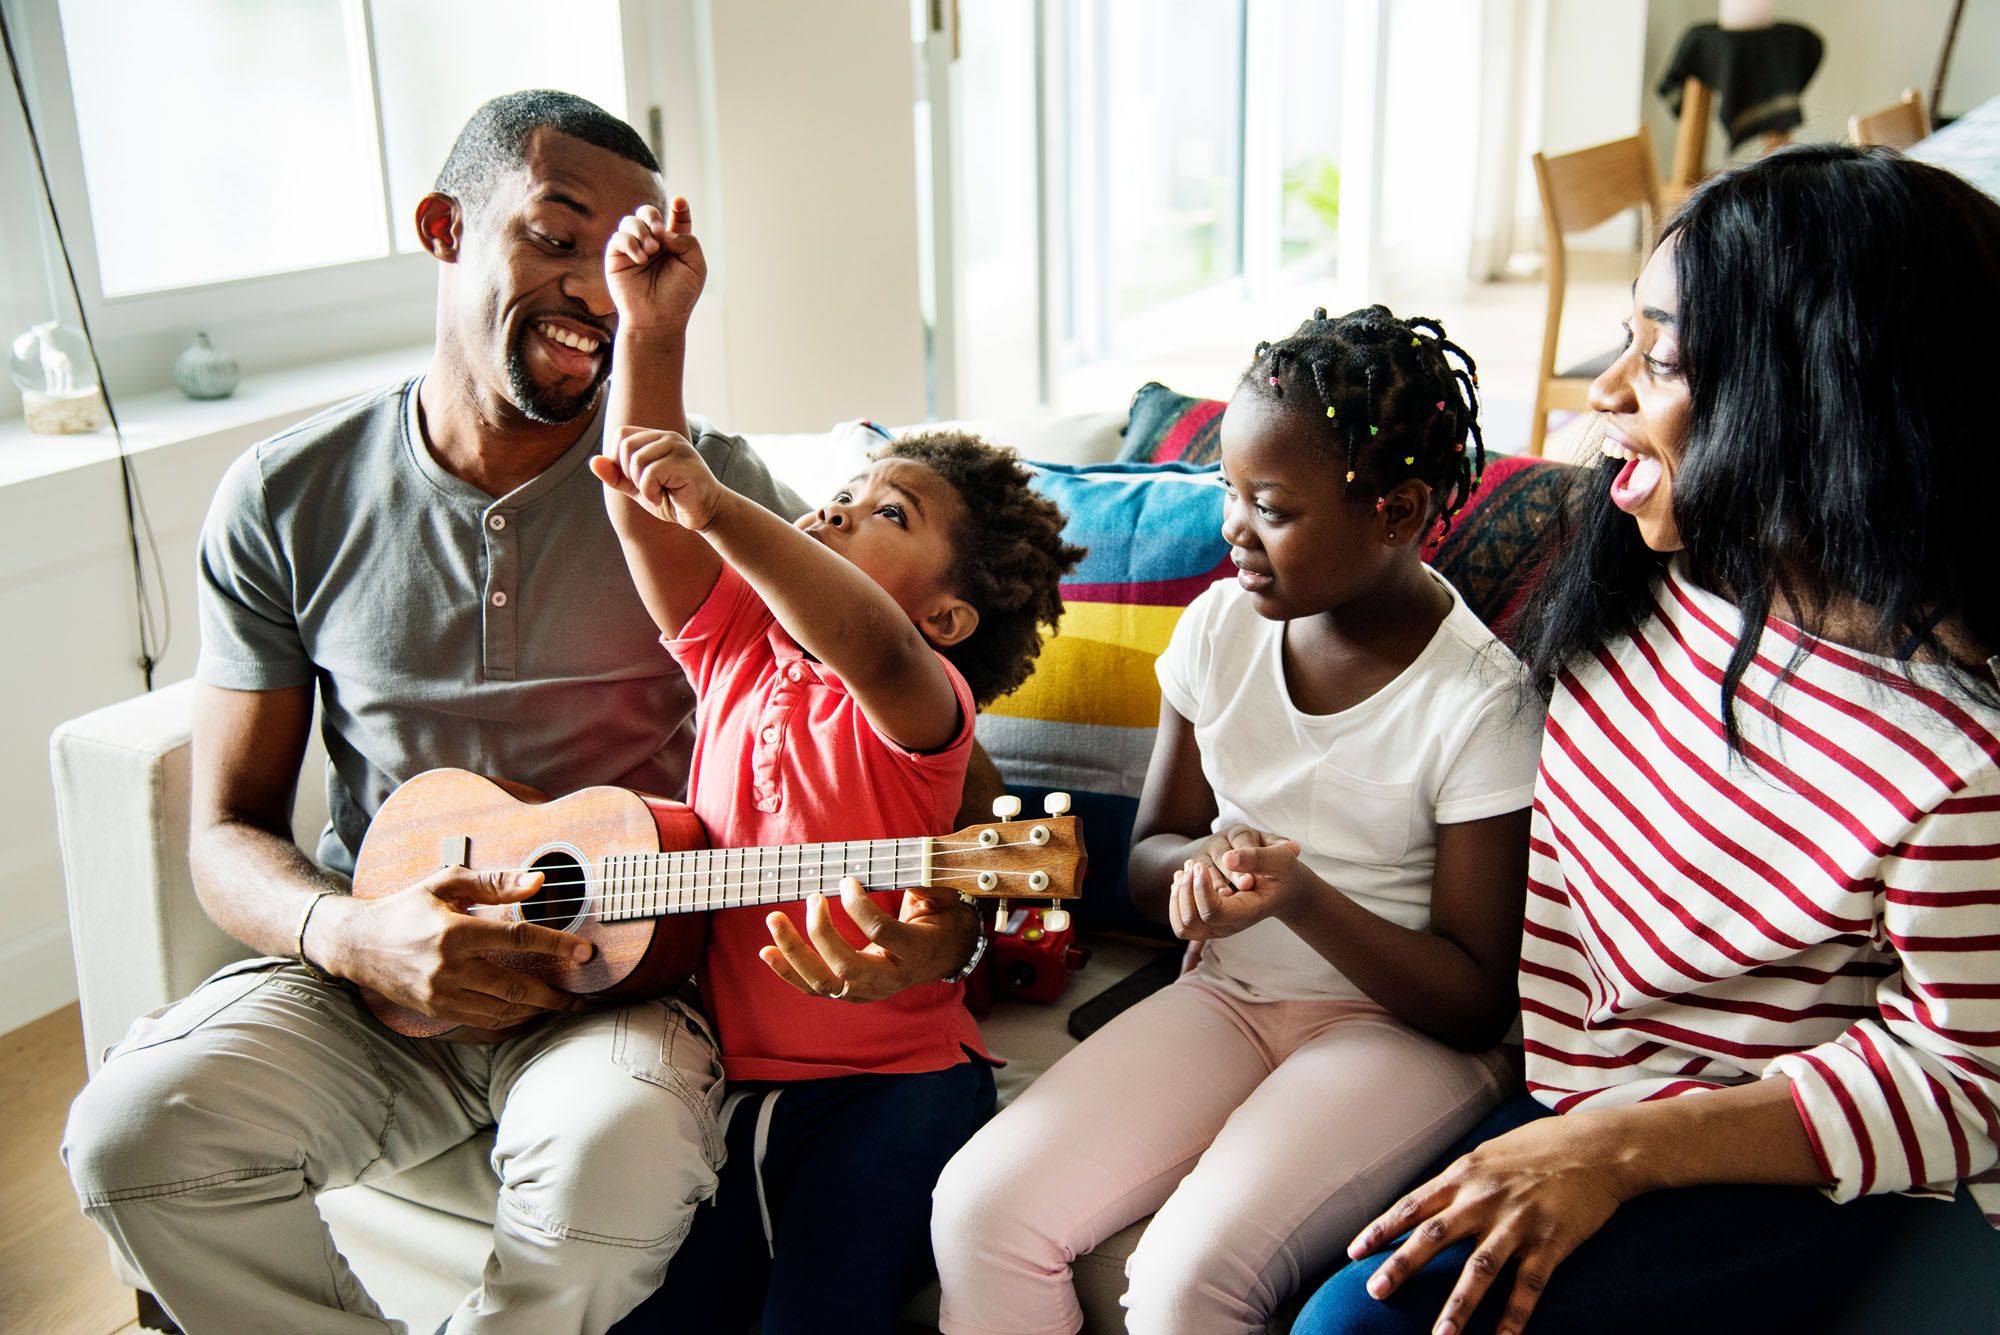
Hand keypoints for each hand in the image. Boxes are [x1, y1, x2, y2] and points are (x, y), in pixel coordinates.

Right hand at [316, 868, 593, 1030]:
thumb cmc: (407, 907)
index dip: (556, 945)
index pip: (517, 939)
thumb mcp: (447, 884)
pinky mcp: (435, 1010)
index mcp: (454, 931)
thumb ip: (495, 882)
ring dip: (536, 1011)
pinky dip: (510, 1019)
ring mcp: (440, 994)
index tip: (585, 951)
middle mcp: (448, 967)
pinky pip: (482, 1021)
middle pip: (515, 986)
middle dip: (554, 994)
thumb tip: (539, 882)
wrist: (357, 943)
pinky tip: (527, 1012)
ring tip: (561, 1005)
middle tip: (580, 994)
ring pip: (501, 1010)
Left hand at [591, 425, 725, 529]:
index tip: (635, 480)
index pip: (621, 434)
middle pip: (626, 445)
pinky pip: (651, 473)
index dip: (618, 460)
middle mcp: (668, 437)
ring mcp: (679, 448)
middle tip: (646, 488)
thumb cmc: (672, 500)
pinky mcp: (687, 463)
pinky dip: (650, 492)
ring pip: (637, 459)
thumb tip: (593, 462)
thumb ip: (616, 476)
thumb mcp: (637, 488)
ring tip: (656, 494)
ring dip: (641, 484)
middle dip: (628, 473)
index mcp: (656, 438)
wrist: (705, 515)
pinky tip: (661, 498)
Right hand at [604, 198, 705, 334]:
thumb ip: (687, 241)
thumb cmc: (679, 295)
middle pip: (648, 213)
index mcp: (675, 244)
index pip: (676, 217)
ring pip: (630, 221)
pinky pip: (618, 237)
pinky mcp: (616, 257)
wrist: (658, 318)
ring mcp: (633, 249)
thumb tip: (664, 231)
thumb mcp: (696, 267)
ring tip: (651, 251)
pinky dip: (630, 243)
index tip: (679, 203)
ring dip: (641, 230)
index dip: (678, 207)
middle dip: (653, 216)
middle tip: (660, 232)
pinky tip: (640, 258)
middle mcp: (653, 243)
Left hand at [760, 878, 977, 1001]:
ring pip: (823, 983)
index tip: (847, 879)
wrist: (942, 956)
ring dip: (793, 952)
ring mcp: (866, 990)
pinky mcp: (849, 993)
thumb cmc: (940, 920)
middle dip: (820, 932)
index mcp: (914, 952)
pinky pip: (813, 989)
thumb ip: (929, 883)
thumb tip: (912, 864)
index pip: (881, 932)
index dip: (859, 905)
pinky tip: (766, 952)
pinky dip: (787, 972)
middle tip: (812, 897)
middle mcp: (889, 979)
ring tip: (773, 920)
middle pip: (845, 967)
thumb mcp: (944, 899)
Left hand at [1168, 826, 1304, 940]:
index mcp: (1248, 912)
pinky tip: (1183, 878)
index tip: (1200, 865)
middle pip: (1192, 920)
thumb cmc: (1283, 872)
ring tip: (1186, 870)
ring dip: (1179, 896)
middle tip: (1193, 864)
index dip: (1201, 889)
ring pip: (1182, 926)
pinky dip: (1176, 901)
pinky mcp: (1209, 923)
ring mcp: (1218, 928)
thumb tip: (1227, 858)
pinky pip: (1181, 924)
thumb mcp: (1280, 859)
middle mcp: (1231, 926)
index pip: (1213, 912)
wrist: (1285, 889)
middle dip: (1186, 889)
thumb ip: (1256, 857)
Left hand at [1346, 1112, 1633, 1334]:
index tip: (1353, 1254)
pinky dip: (1514, 1318)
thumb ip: (1457, 1181)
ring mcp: (1518, 1222)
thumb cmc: (1538, 1149)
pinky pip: (1528, 1287)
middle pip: (1434, 1236)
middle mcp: (1485, 1198)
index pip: (1412, 1205)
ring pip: (1480, 1270)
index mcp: (1464, 1175)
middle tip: (1375, 1293)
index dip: (1381, 1230)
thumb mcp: (1488, 1155)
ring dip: (1457, 1307)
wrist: (1598, 1148)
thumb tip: (1425, 1203)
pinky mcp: (1552, 1242)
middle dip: (1402, 1266)